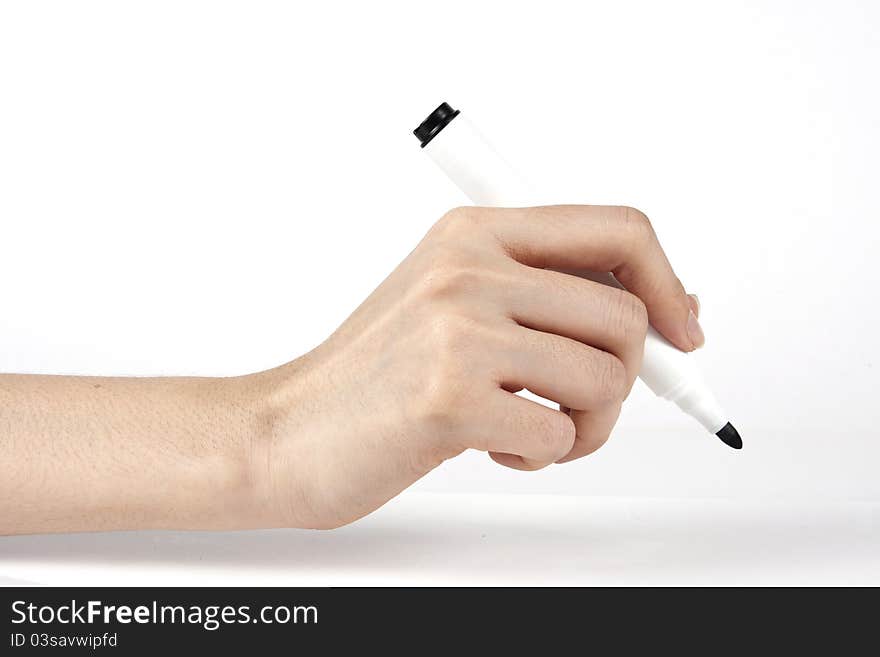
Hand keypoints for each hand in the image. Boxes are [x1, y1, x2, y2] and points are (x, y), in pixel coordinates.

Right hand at [251, 205, 701, 528]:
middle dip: (627, 378)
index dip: (668, 283)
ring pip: (604, 379)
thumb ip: (546, 295)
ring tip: (531, 430)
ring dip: (584, 425)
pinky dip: (541, 456)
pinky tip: (493, 449)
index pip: (617, 230)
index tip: (683, 332)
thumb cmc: (376, 373)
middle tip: (583, 405)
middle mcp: (467, 268)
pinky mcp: (449, 398)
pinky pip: (560, 435)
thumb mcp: (455, 303)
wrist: (287, 429)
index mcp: (474, 232)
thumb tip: (663, 314)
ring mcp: (457, 330)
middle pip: (626, 317)